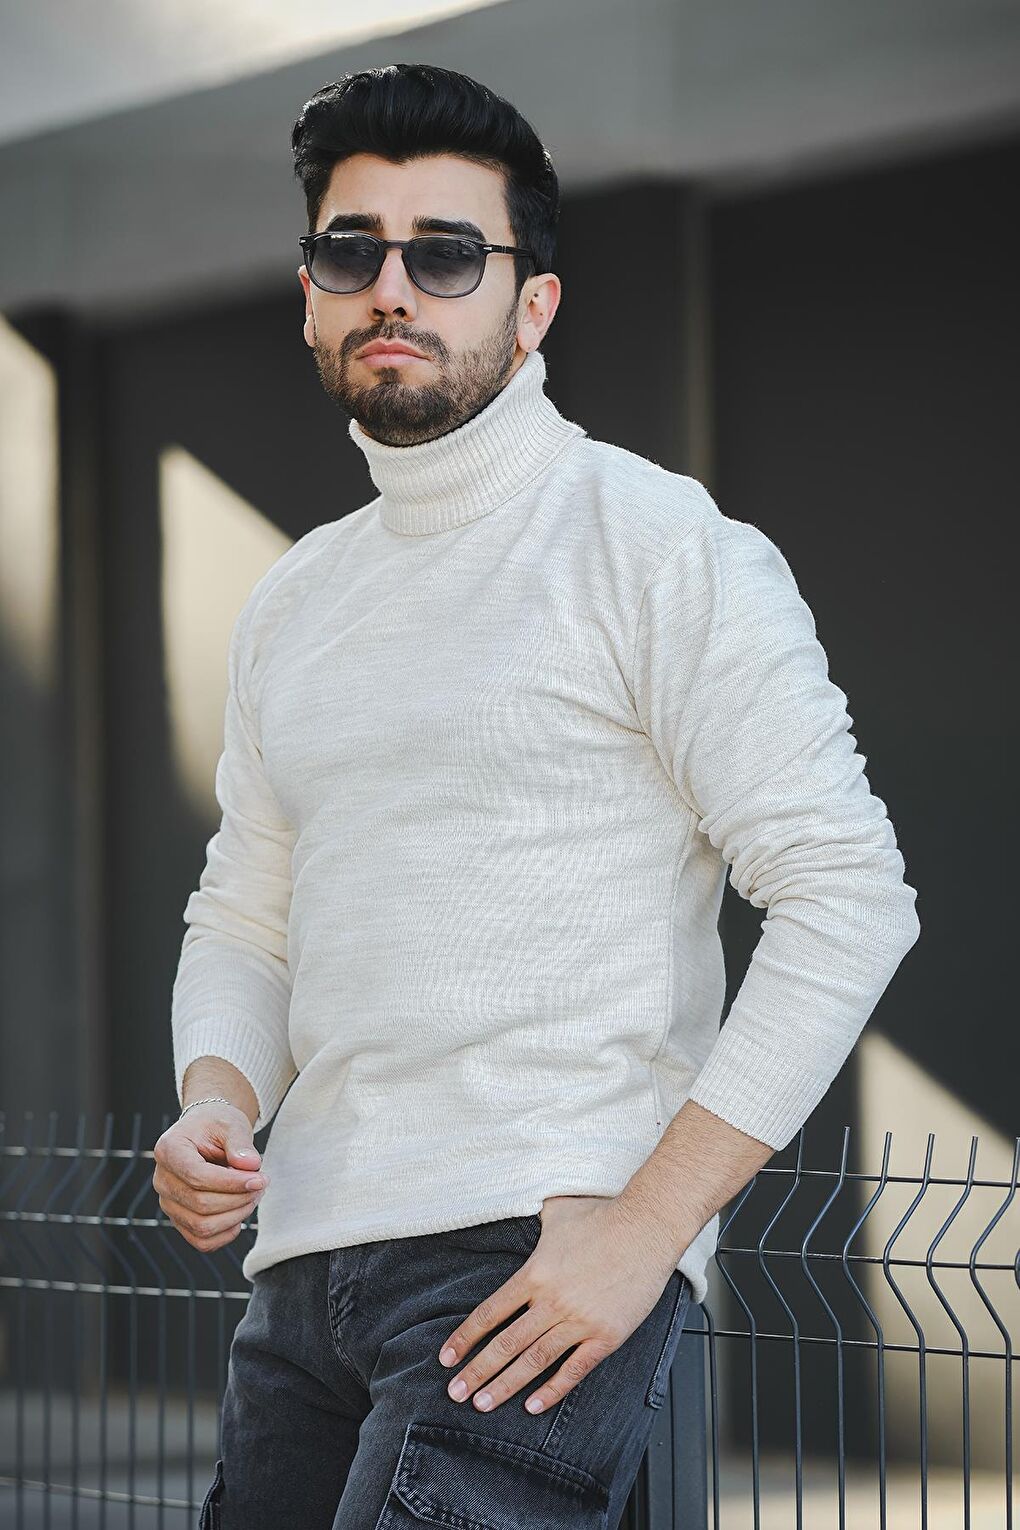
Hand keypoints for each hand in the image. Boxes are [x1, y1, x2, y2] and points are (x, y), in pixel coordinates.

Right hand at [151, 1105, 270, 1251]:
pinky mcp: (179, 1219)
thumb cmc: (216, 1126)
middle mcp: (161, 1179)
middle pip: (200, 1204)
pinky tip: (240, 1214)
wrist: (206, 1132)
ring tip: (253, 1196)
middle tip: (261, 1184)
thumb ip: (240, 1143)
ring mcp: (168, 1202)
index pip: (197, 1176)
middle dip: (238, 1198)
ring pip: (201, 1226)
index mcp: (169, 1150)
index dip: (231, 1183)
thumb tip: (251, 1166)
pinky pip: (200, 1240)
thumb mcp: (231, 1124)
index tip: (259, 1179)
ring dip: (235, 1216)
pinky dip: (225, 1234)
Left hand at [436, 1193, 679, 1415]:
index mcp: (535, 1273)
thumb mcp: (556, 1209)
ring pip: (534, 1361)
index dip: (465, 1338)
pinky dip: (552, 1389)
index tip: (447, 1358)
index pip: (490, 1313)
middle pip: (505, 1344)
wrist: (647, 1227)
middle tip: (455, 1393)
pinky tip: (533, 1405)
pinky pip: (574, 1369)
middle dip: (477, 1371)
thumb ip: (530, 1215)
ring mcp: (579, 1321)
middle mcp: (552, 1301)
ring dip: (505, 1385)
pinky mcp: (606, 1335)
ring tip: (483, 1404)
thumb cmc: (603, 1215)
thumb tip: (512, 1200)